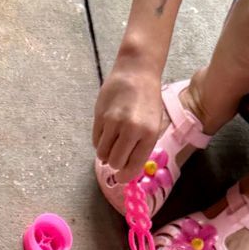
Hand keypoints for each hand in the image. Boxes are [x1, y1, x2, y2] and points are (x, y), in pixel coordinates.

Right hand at [92, 61, 169, 185]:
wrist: (136, 72)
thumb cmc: (147, 100)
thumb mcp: (153, 124)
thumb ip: (142, 147)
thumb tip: (127, 168)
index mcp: (148, 134)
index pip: (133, 166)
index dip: (125, 176)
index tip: (121, 177)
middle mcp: (131, 129)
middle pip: (115, 163)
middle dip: (115, 164)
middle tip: (117, 157)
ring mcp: (113, 122)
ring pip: (102, 154)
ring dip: (106, 154)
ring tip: (112, 144)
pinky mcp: (99, 116)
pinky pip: (95, 140)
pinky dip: (100, 142)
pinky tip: (107, 132)